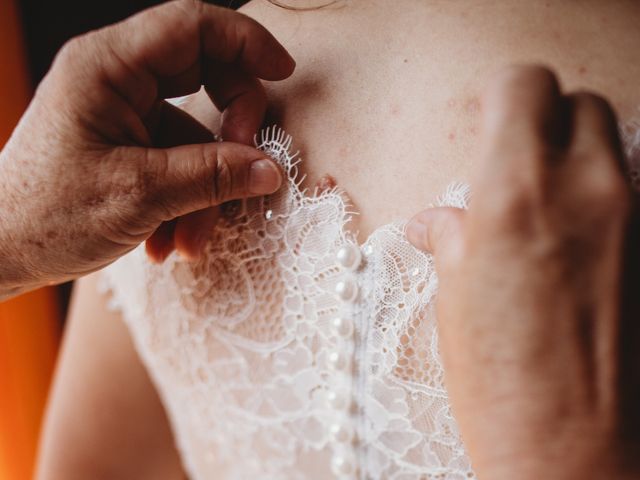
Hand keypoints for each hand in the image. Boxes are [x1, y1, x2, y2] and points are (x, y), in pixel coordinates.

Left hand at [0, 0, 294, 299]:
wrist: (0, 253)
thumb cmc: (48, 216)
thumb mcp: (140, 194)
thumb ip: (212, 176)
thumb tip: (270, 169)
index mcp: (108, 66)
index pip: (193, 25)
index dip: (247, 41)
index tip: (284, 72)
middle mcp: (116, 79)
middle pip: (205, 76)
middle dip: (231, 133)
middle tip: (244, 174)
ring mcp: (122, 113)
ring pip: (195, 133)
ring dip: (206, 189)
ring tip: (190, 242)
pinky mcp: (127, 145)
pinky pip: (178, 160)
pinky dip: (185, 200)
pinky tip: (168, 241)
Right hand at [407, 66, 639, 478]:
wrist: (570, 446)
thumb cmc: (499, 380)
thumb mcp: (455, 295)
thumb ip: (451, 235)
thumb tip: (438, 222)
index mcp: (514, 193)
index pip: (522, 85)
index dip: (500, 97)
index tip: (487, 122)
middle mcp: (584, 190)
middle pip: (578, 102)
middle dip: (543, 118)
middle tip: (514, 160)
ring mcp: (631, 217)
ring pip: (610, 141)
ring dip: (575, 154)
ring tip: (542, 200)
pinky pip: (629, 188)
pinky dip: (598, 194)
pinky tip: (571, 238)